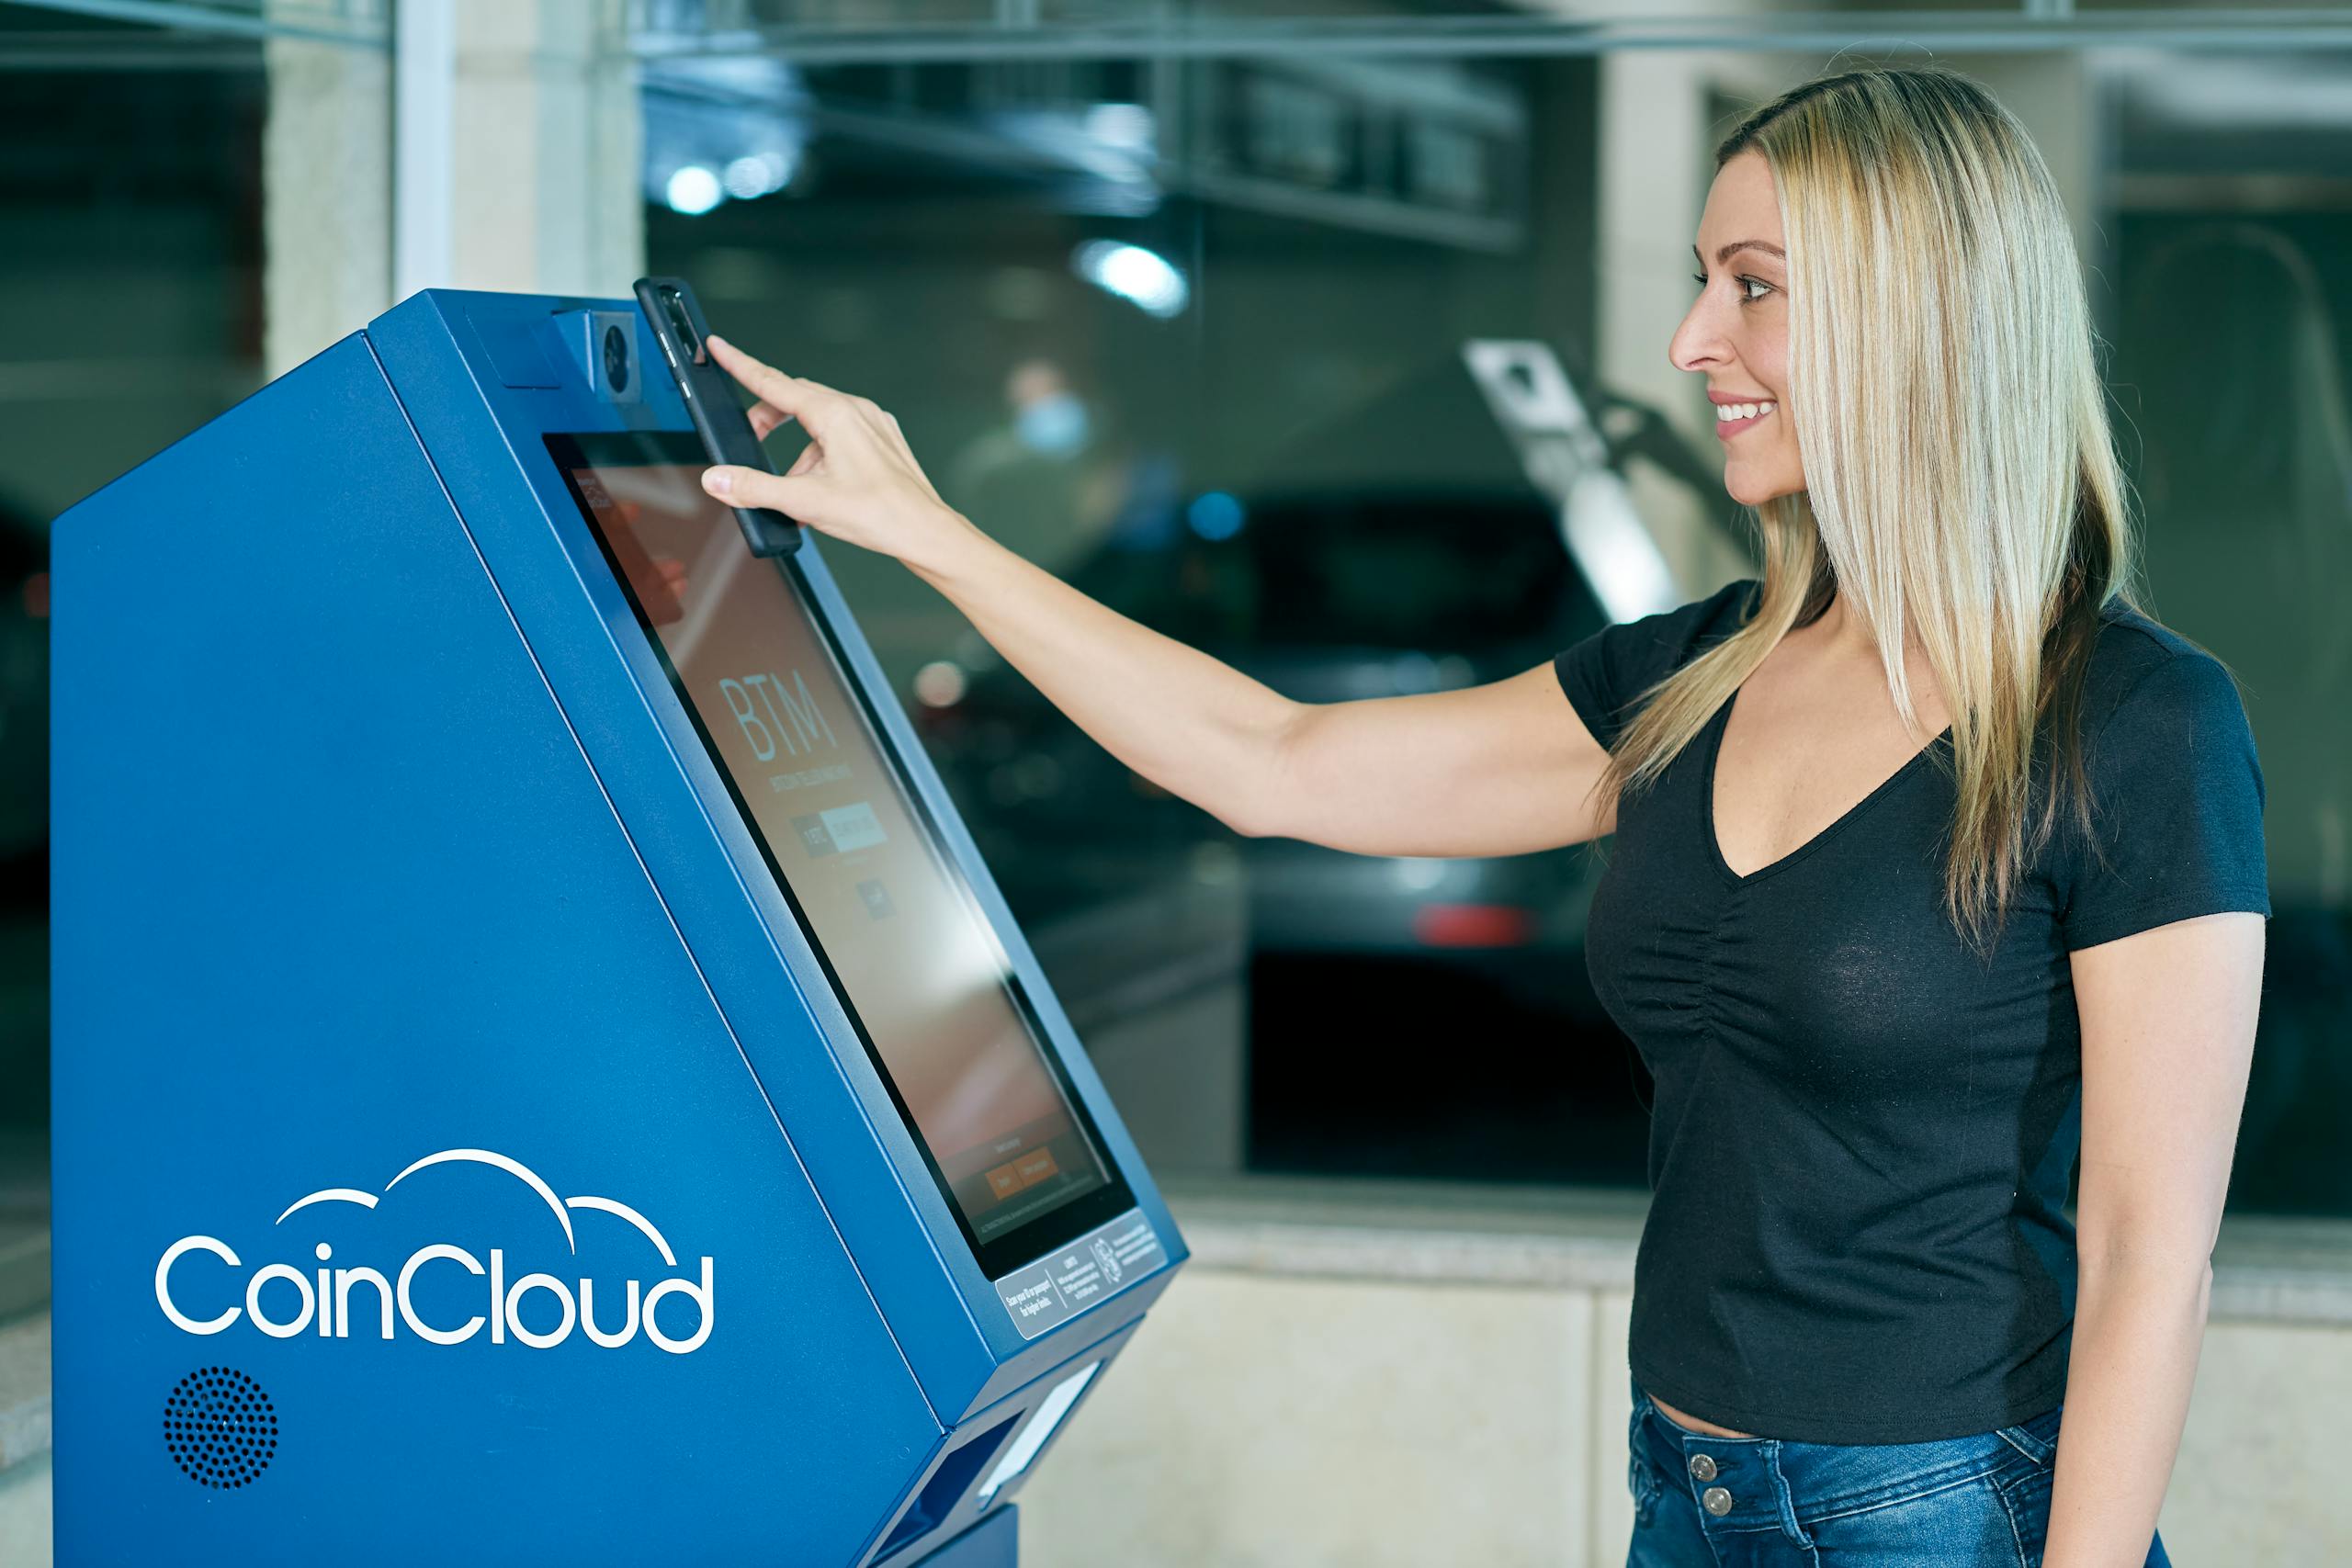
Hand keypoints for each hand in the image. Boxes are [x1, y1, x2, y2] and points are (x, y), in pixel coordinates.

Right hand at [698, 334, 969, 567]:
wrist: (925, 532)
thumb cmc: (880, 514)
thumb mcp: (805, 502)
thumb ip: (755, 488)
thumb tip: (719, 480)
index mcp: (835, 414)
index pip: (774, 382)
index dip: (741, 365)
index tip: (719, 348)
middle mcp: (856, 411)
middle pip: (795, 399)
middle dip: (767, 418)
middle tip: (749, 442)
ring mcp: (873, 424)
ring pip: (818, 422)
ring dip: (797, 450)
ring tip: (793, 490)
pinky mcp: (883, 441)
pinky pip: (841, 436)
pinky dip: (820, 456)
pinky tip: (819, 490)